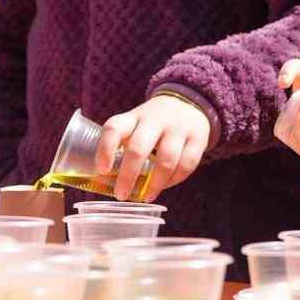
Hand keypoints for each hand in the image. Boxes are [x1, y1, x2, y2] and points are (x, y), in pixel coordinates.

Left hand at [96, 94, 211, 200]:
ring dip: (154, 183)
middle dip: (128, 175)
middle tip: (121, 195)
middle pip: (138, 147)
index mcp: (133, 117)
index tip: (102, 170)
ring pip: (166, 159)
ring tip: (145, 197)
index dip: (105, 149)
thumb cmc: (152, 124)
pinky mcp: (198, 138)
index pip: (114, 128)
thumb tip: (105, 182)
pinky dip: (174, 180)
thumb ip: (122, 146)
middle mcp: (155, 120)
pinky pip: (187, 164)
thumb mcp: (135, 124)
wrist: (188, 103)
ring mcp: (178, 128)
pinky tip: (165, 187)